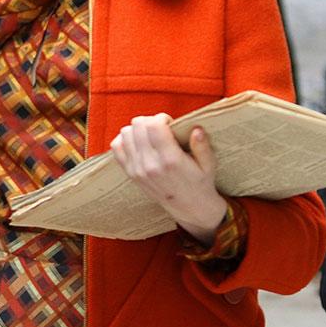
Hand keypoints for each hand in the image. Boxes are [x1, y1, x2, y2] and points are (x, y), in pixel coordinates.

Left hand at [110, 114, 226, 244]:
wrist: (189, 208)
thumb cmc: (200, 183)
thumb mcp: (208, 165)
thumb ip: (202, 146)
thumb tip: (196, 128)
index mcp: (171, 160)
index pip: (154, 126)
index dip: (161, 118)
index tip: (169, 123)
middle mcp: (151, 164)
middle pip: (138, 126)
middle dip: (150, 121)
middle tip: (160, 128)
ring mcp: (137, 169)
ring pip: (125, 133)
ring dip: (137, 129)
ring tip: (150, 135)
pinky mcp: (130, 173)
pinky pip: (116, 147)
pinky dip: (125, 139)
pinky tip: (138, 142)